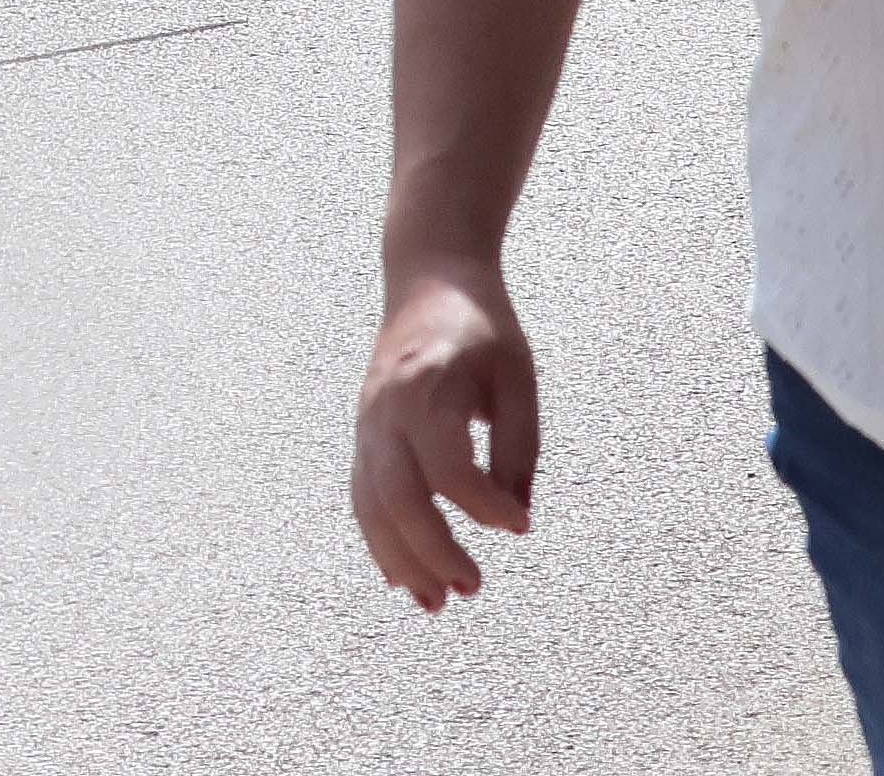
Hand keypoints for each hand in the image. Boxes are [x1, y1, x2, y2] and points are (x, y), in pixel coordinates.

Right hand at [353, 254, 541, 608]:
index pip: (449, 466)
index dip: (485, 505)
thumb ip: (517, 452)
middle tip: (473, 589)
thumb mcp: (519, 382)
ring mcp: (367, 420)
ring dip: (400, 557)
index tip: (521, 526)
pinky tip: (403, 574)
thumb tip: (513, 521)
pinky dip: (379, 538)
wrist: (427, 280)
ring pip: (369, 502)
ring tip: (435, 603)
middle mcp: (386, 406)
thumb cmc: (484, 332)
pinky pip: (363, 493)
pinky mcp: (365, 432)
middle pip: (397, 495)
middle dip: (432, 551)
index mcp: (428, 385)